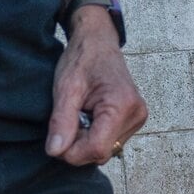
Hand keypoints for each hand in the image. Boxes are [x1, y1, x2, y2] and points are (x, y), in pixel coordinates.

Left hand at [45, 8, 146, 165]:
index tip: (58, 134)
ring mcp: (138, 118)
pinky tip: (89, 115)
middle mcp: (136, 115)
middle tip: (69, 116)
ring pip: (105, 150)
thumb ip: (61, 121)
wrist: (97, 41)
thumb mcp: (66, 87)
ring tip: (80, 112)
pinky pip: (110, 141)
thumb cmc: (83, 58)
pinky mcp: (134, 120)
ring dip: (85, 139)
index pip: (96, 149)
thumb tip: (55, 151)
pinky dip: (94, 134)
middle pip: (101, 152)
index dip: (72, 150)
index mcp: (122, 105)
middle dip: (78, 143)